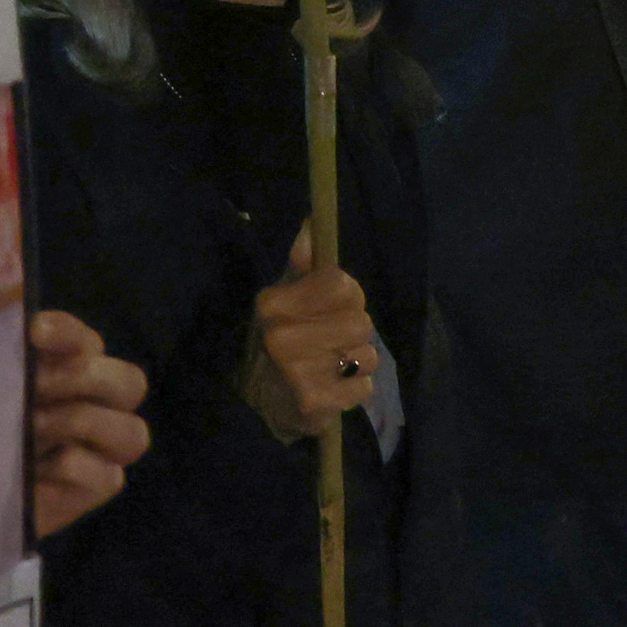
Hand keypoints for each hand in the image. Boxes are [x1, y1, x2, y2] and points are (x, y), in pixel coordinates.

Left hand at [21, 309, 149, 536]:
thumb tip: (3, 321)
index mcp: (75, 366)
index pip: (86, 341)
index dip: (67, 332)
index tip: (33, 332)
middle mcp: (102, 404)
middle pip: (131, 383)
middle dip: (84, 377)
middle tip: (36, 383)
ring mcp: (107, 449)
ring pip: (133, 433)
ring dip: (78, 422)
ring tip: (34, 426)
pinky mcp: (100, 486)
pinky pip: (105, 476)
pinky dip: (68, 467)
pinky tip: (34, 467)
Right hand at [237, 262, 389, 445]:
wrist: (259, 405)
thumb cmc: (279, 341)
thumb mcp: (283, 299)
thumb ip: (302, 262)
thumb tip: (313, 222)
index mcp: (273, 304)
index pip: (341, 284)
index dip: (349, 295)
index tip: (336, 305)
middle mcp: (282, 336)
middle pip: (361, 322)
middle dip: (355, 332)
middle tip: (333, 340)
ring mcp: (298, 372)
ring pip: (367, 356)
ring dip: (357, 362)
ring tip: (333, 365)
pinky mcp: (316, 404)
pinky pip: (365, 387)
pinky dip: (356, 388)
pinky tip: (334, 388)